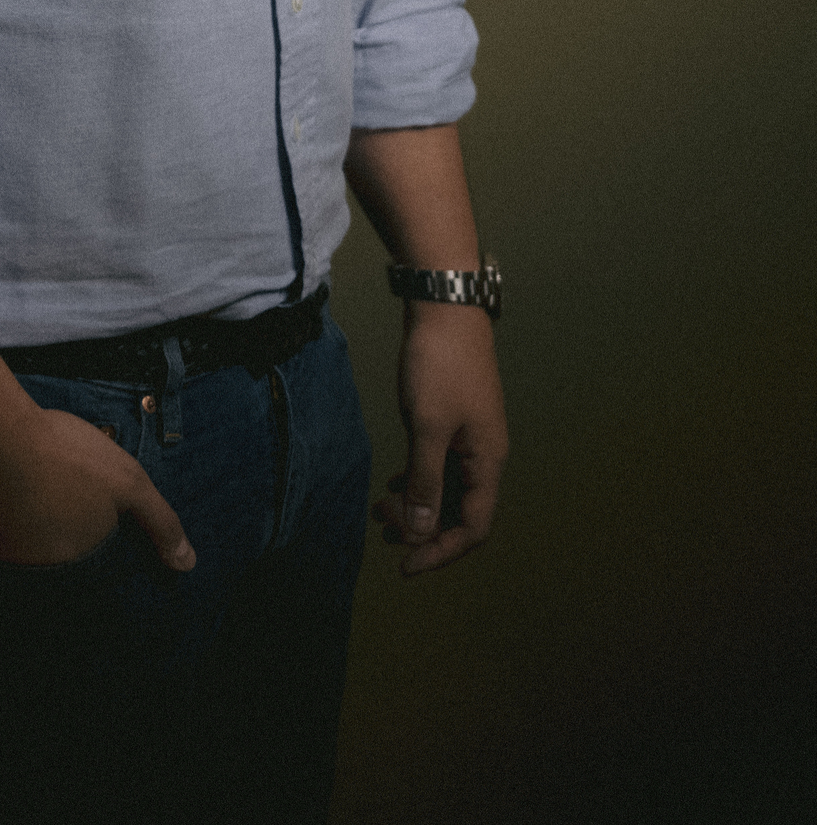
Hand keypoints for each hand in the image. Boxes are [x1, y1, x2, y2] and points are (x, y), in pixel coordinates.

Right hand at [0, 402, 195, 571]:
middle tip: (43, 469)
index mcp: (69, 558)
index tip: (71, 487)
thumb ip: (159, 523)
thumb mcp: (127, 481)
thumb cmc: (62, 456)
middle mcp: (26, 568)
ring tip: (13, 462)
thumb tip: (188, 564)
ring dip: (8, 504)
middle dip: (44, 508)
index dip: (78, 514)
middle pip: (41, 538)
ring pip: (2, 528)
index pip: (80, 547)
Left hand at [373, 303, 506, 575]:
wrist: (444, 306)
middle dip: (424, 529)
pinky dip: (418, 478)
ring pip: (447, 488)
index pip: (473, 528)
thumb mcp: (428, 427)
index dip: (440, 552)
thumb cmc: (440, 365)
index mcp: (487, 462)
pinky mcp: (455, 419)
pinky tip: (394, 481)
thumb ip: (425, 481)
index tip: (404, 564)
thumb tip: (422, 532)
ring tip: (382, 511)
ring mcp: (471, 436)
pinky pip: (440, 465)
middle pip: (460, 512)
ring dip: (419, 505)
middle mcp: (484, 454)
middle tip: (384, 528)